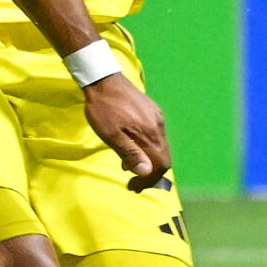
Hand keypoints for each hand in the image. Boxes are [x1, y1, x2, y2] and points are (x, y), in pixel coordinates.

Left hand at [82, 75, 171, 191]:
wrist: (103, 80)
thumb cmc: (103, 109)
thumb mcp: (111, 135)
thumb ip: (130, 153)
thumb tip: (146, 172)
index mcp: (149, 134)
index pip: (160, 165)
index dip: (149, 180)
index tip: (133, 186)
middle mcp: (158, 126)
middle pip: (163, 158)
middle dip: (149, 174)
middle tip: (132, 183)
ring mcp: (157, 117)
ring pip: (159, 147)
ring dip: (147, 161)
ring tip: (127, 167)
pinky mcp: (153, 111)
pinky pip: (155, 135)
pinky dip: (146, 148)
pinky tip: (131, 148)